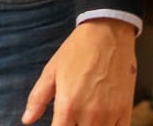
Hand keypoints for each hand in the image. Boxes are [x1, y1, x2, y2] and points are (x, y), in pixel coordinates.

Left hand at [22, 18, 136, 125]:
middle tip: (70, 118)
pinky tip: (101, 121)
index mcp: (68, 106)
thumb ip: (38, 98)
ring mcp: (110, 115)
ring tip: (83, 118)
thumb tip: (26, 120)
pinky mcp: (126, 112)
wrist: (107, 35)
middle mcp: (89, 115)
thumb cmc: (76, 51)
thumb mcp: (51, 71)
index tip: (57, 124)